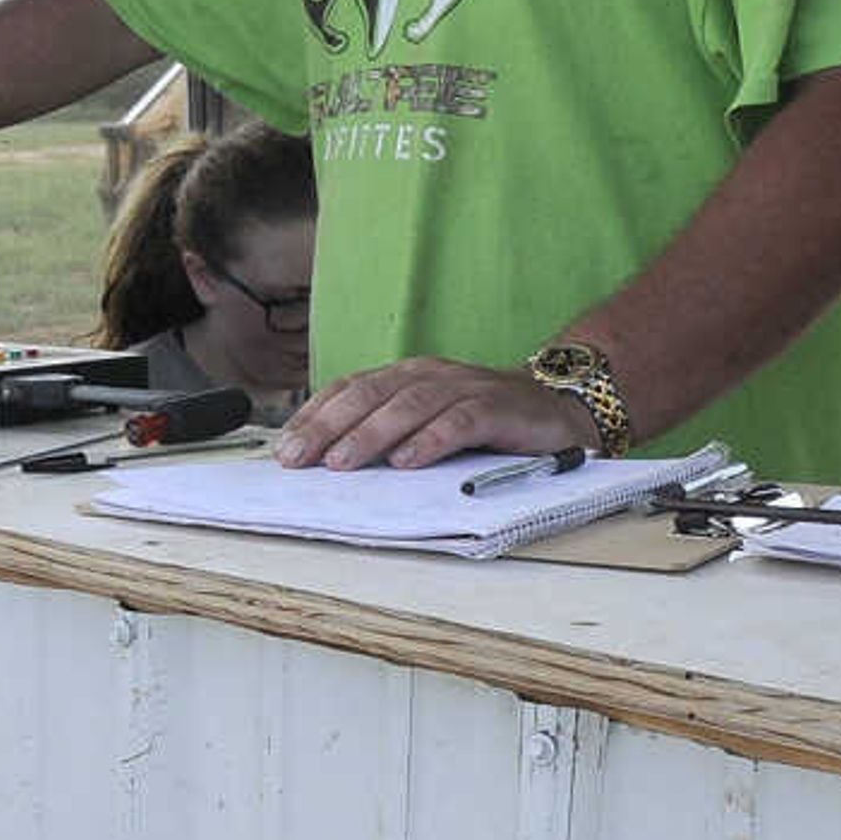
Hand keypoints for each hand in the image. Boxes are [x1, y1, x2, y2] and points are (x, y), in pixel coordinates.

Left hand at [274, 358, 597, 469]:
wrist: (556, 411)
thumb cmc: (480, 422)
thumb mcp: (424, 424)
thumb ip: (384, 435)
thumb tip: (324, 464)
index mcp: (405, 376)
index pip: (349, 390)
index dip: (314, 417)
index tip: (284, 450)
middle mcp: (430, 375)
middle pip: (370, 395)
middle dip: (328, 427)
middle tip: (299, 459)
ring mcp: (465, 388)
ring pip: (409, 406)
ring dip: (370, 435)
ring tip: (341, 463)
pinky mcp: (499, 409)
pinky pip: (460, 421)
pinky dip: (431, 441)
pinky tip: (406, 462)